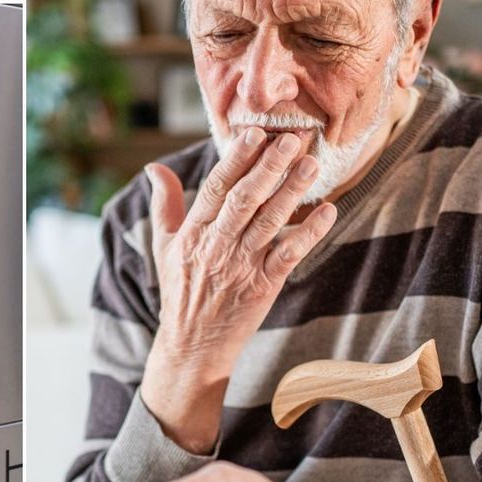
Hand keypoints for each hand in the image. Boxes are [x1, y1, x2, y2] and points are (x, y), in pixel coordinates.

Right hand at [140, 130, 336, 452]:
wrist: (192, 346)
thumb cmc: (180, 292)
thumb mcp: (163, 247)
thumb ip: (164, 205)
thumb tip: (154, 169)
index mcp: (192, 234)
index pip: (214, 189)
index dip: (234, 161)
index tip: (253, 134)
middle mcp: (216, 247)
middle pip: (244, 200)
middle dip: (269, 167)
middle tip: (292, 139)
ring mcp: (240, 266)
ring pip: (269, 222)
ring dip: (292, 191)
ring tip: (312, 164)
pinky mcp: (263, 286)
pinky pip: (289, 254)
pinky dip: (310, 233)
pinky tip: (328, 211)